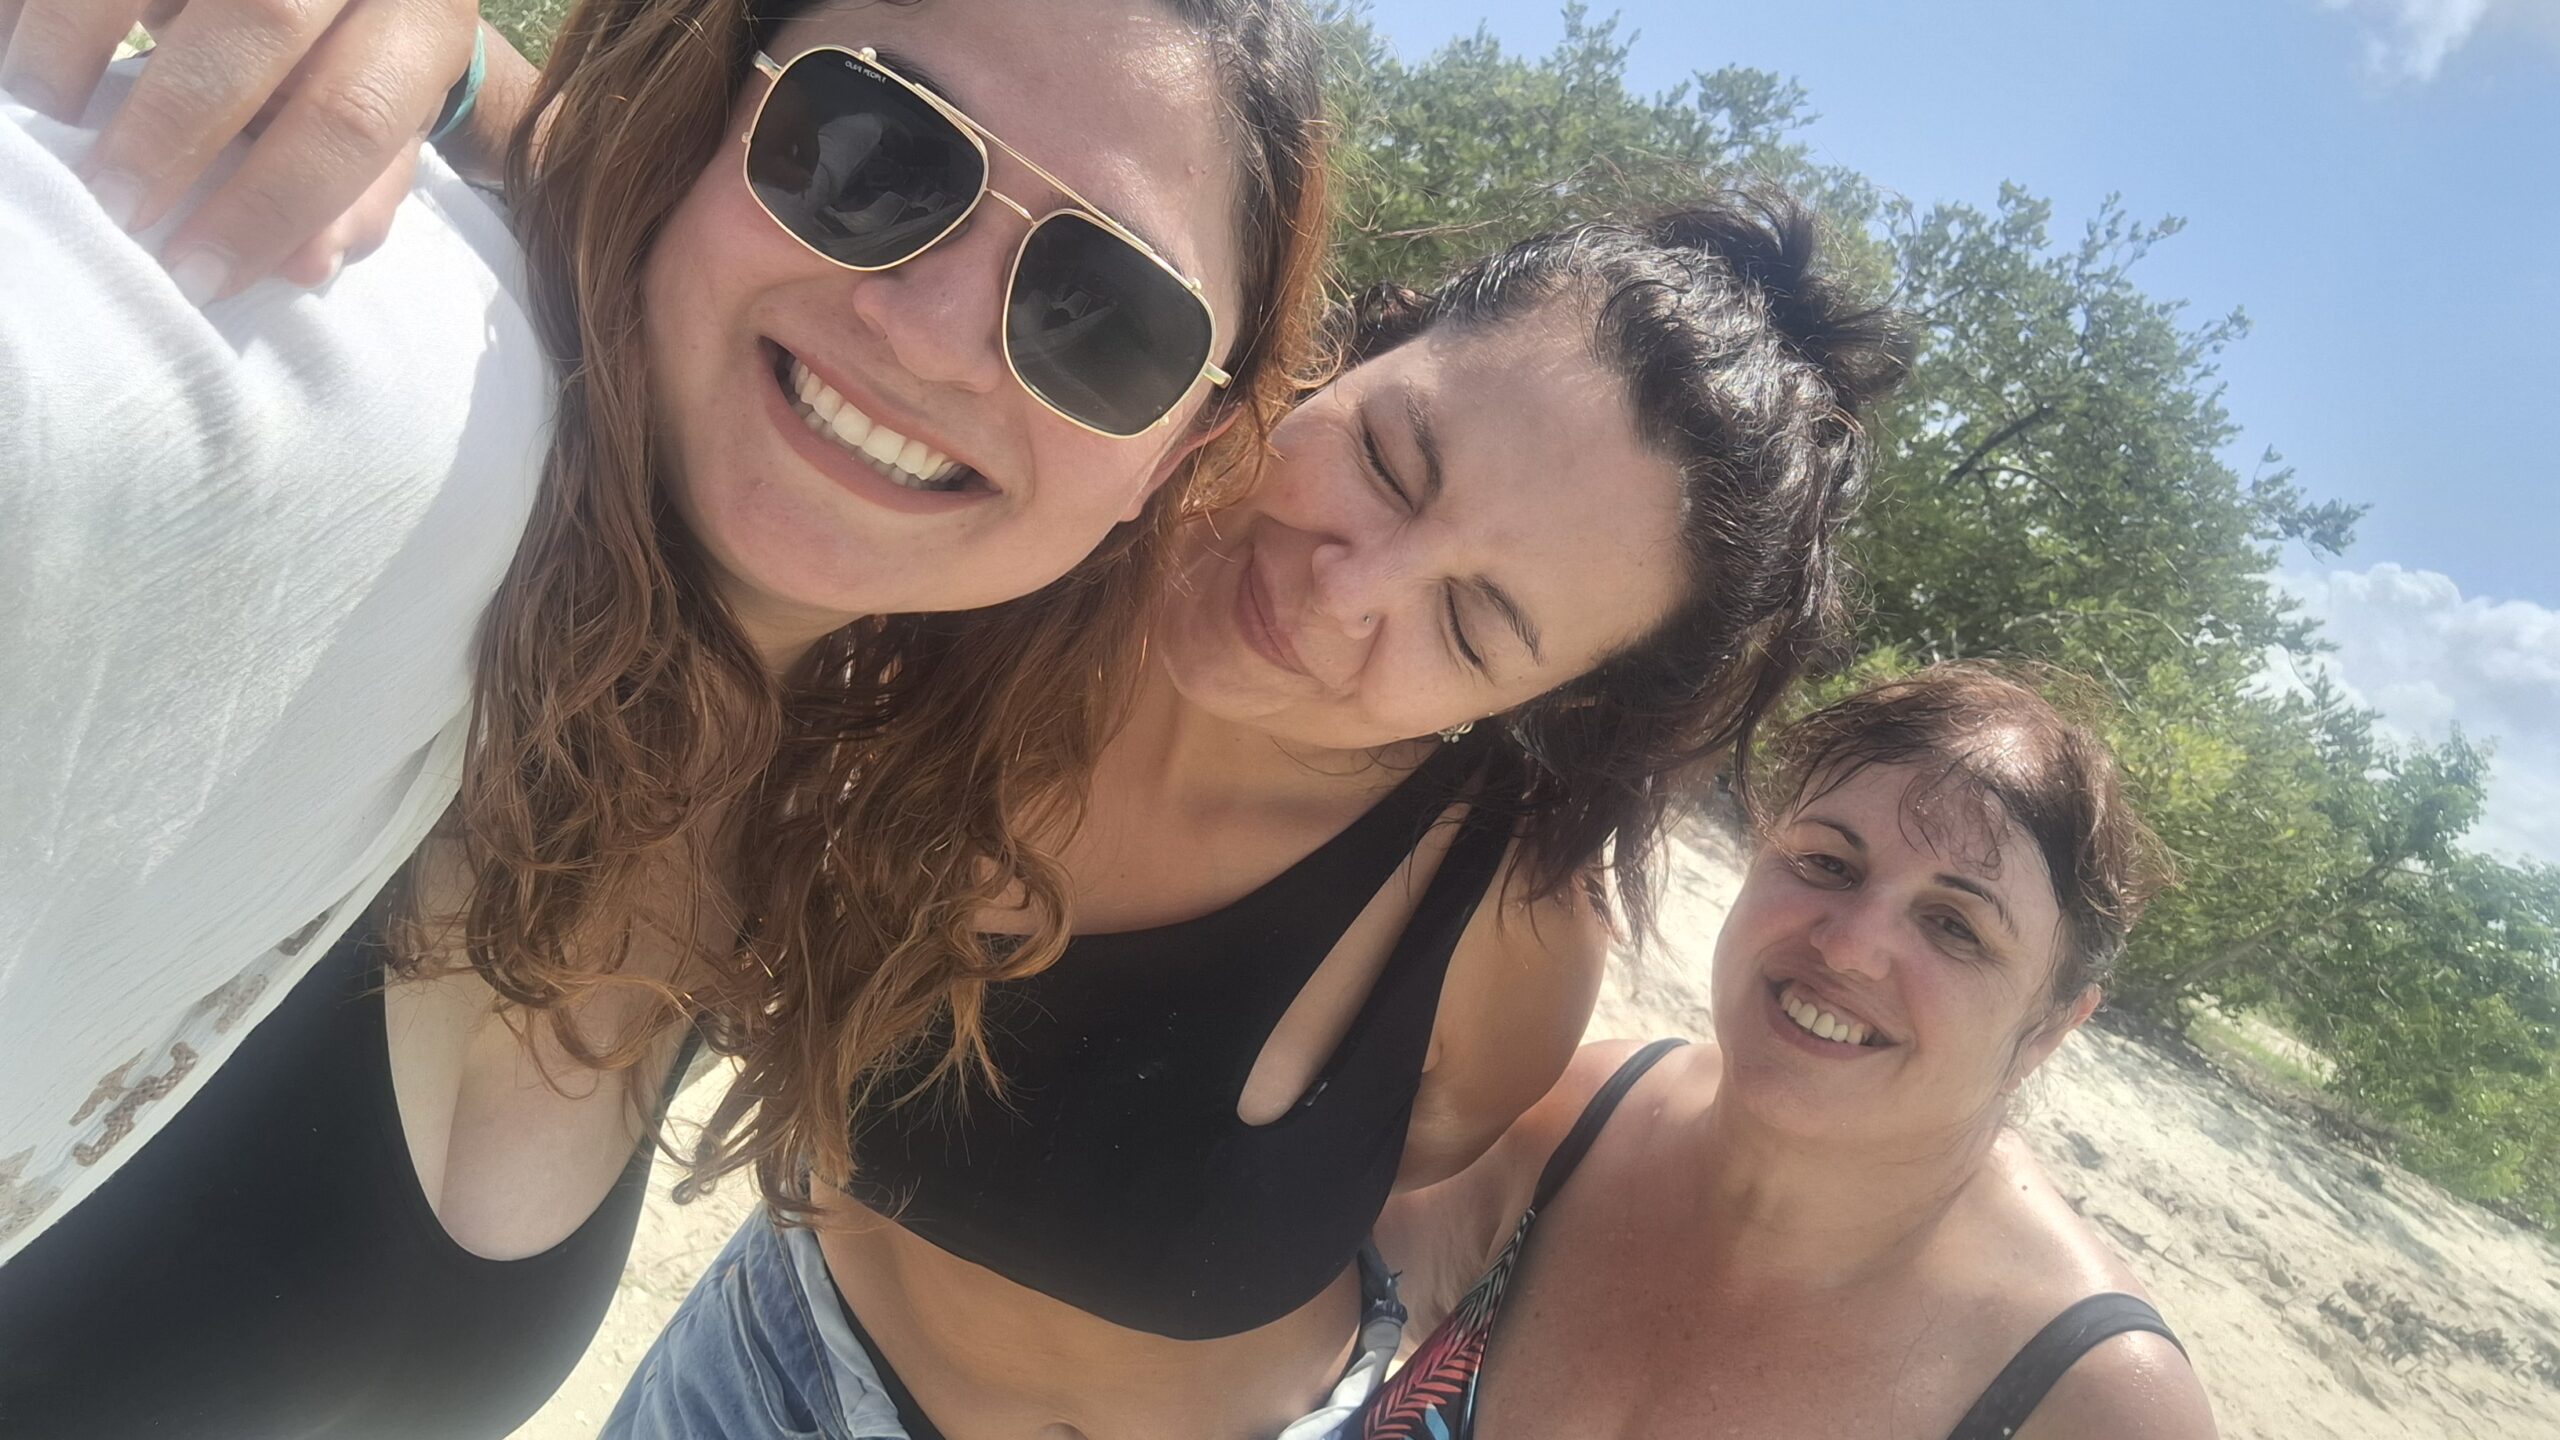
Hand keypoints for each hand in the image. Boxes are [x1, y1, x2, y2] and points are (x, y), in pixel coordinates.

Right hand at [0, 0, 478, 299]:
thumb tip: (305, 265)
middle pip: (261, 21)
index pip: (352, 116)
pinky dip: (36, 7)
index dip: (272, 204)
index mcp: (420, 16)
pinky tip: (20, 48)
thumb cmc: (358, 56)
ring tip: (51, 112)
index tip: (196, 272)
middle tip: (112, 205)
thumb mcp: (382, 119)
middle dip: (172, 127)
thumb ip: (353, 193)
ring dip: (77, 45)